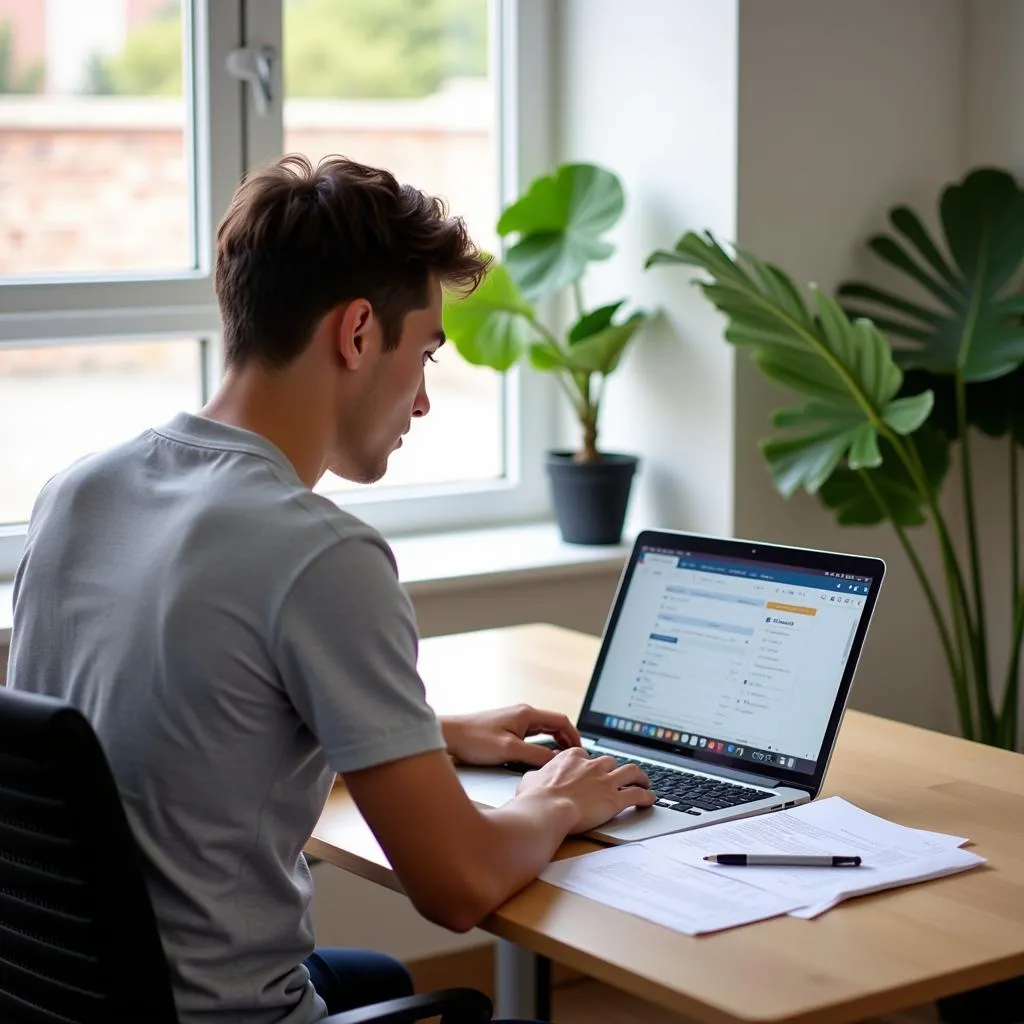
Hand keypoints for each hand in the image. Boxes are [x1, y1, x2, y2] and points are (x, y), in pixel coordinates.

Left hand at [440, 704, 580, 767]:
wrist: (448, 736)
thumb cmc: (473, 739)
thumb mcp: (509, 750)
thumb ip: (535, 756)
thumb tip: (555, 762)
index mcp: (526, 714)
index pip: (561, 721)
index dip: (574, 736)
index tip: (581, 751)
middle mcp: (522, 714)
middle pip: (554, 725)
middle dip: (566, 741)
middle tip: (574, 758)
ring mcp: (513, 721)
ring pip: (542, 732)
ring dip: (554, 744)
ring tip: (560, 761)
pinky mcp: (505, 730)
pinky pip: (531, 737)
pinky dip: (540, 746)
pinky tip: (538, 759)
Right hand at [515, 748, 656, 834]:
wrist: (547, 811)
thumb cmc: (535, 798)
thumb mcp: (529, 779)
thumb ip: (537, 775)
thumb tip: (534, 778)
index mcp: (572, 757)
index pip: (585, 756)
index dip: (589, 765)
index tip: (590, 771)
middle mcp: (592, 765)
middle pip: (610, 761)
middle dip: (615, 768)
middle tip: (617, 776)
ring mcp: (606, 781)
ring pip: (631, 771)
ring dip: (640, 776)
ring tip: (643, 781)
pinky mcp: (615, 799)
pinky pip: (638, 794)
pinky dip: (647, 796)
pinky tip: (650, 799)